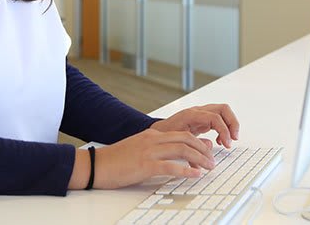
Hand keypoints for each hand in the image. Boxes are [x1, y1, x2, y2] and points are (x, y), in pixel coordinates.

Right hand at [71, 129, 214, 189]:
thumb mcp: (139, 150)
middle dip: (203, 150)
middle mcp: (153, 140)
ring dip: (200, 159)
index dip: (199, 142)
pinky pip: (170, 166)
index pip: (182, 133)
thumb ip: (158, 149)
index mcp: (152, 135)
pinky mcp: (145, 165)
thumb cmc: (117, 160)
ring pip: (182, 150)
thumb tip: (178, 154)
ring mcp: (149, 152)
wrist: (97, 164)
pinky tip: (195, 175)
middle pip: (186, 139)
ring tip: (209, 168)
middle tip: (212, 161)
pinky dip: (186, 171)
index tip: (208, 152)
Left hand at [149, 104, 239, 147]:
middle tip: (234, 138)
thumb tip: (209, 146)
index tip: (227, 143)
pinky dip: (224, 129)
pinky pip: (219, 119)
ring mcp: (201, 114)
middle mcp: (198, 111)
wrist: (158, 132)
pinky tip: (220, 141)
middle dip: (232, 123)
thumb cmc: (165, 135)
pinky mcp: (203, 119)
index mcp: (191, 115)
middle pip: (223, 109)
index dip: (224, 130)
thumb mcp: (177, 141)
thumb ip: (192, 144)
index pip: (214, 117)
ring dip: (230, 125)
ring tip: (230, 140)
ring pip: (223, 112)